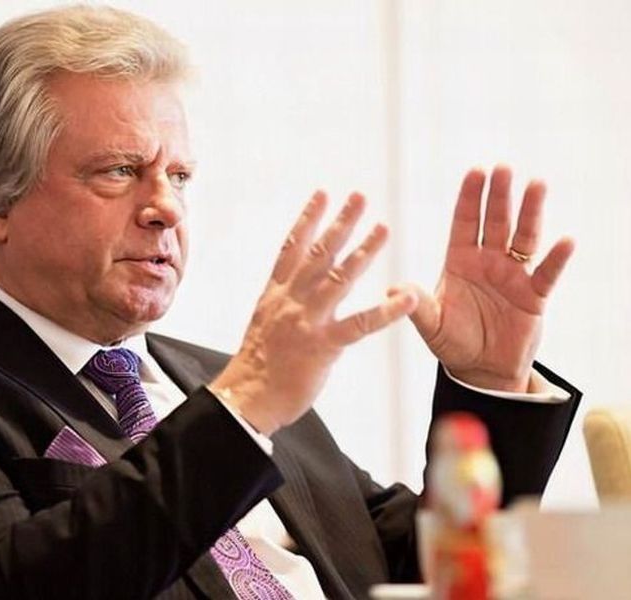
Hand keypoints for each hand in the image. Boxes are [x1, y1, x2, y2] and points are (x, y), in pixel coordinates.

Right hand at [211, 190, 417, 435]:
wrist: (246, 397)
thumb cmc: (256, 365)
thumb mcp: (263, 324)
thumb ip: (281, 302)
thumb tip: (292, 287)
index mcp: (275, 294)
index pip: (292, 248)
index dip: (308, 219)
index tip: (322, 195)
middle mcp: (291, 301)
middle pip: (318, 253)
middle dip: (340, 223)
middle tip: (359, 197)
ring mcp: (307, 321)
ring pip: (338, 278)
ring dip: (363, 251)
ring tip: (382, 228)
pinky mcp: (324, 345)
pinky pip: (360, 324)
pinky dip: (386, 311)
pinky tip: (406, 298)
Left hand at [392, 165, 574, 391]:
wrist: (480, 370)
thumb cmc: (452, 342)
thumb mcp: (431, 325)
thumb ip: (417, 305)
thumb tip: (393, 288)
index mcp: (460, 262)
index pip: (465, 223)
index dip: (470, 198)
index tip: (476, 171)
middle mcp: (487, 262)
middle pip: (496, 222)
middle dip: (499, 195)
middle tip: (504, 168)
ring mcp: (513, 276)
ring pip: (524, 237)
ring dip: (531, 212)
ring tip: (537, 185)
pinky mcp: (534, 296)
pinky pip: (547, 273)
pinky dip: (557, 258)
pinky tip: (566, 240)